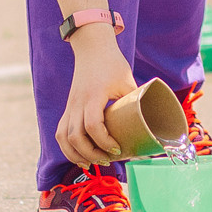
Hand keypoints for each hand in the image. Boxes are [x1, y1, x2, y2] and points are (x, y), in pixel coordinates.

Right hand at [56, 26, 137, 166]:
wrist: (92, 48)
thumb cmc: (112, 63)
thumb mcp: (127, 81)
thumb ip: (134, 101)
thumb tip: (150, 123)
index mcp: (93, 96)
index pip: (93, 125)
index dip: (104, 142)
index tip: (118, 149)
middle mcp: (77, 103)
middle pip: (75, 136)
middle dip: (91, 153)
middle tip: (108, 160)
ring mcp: (70, 106)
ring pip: (63, 137)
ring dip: (75, 154)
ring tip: (91, 164)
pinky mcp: (67, 108)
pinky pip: (60, 132)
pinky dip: (67, 147)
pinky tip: (79, 156)